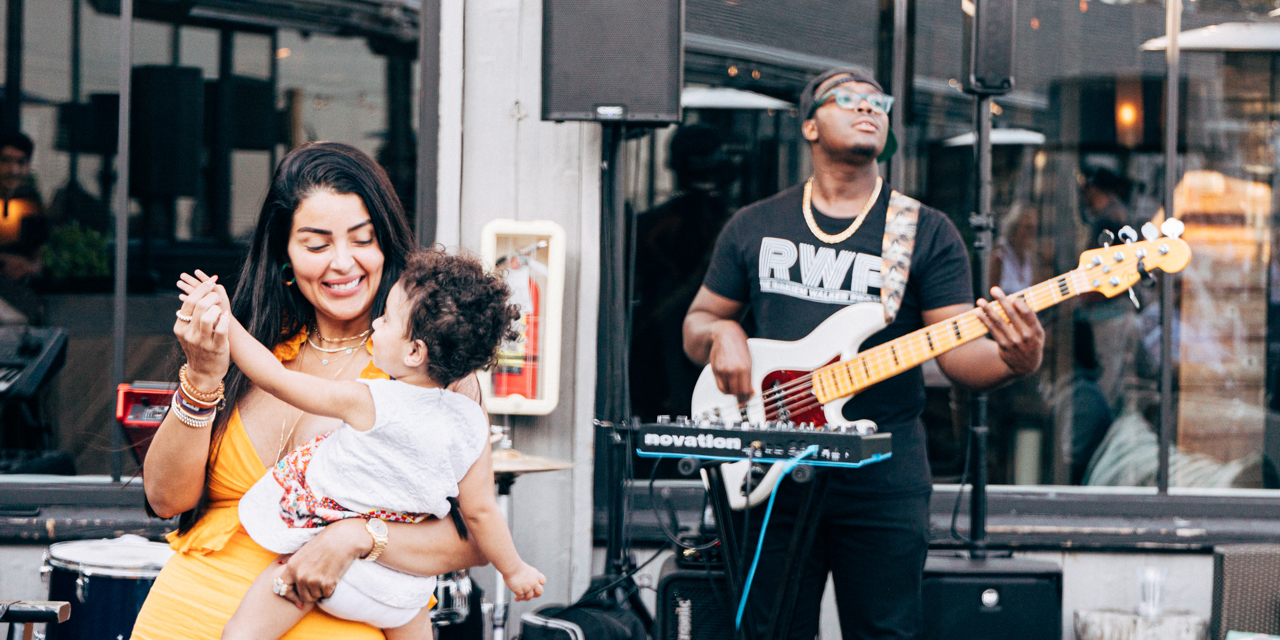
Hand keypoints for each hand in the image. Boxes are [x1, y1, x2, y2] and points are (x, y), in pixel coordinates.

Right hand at [174, 270, 231, 390]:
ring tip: (221, 308)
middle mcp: (189, 334)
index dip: (201, 288)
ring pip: (209, 316)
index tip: (211, 280)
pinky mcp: (216, 348)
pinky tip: (227, 316)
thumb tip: (199, 293)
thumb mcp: (189, 333)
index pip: (189, 302)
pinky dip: (226, 319)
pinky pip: (222, 328)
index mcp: (180, 327)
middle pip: (199, 305)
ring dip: (218, 307)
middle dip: (212, 295)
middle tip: (218, 295)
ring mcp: (202, 342)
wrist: (203, 373)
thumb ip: (191, 317)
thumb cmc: (199, 349)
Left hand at [277, 518, 371, 607]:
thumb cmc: (324, 542)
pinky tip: (333, 577)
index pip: (284, 588)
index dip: (291, 596)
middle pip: (303, 596)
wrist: (343, 539)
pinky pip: (327, 594)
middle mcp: (300, 575)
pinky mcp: (327, 583)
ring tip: (326, 577)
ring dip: (321, 591)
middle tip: (319, 583)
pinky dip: (331, 589)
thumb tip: (279, 562)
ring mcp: (313, 580)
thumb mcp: (302, 549)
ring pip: (316, 596)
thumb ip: (291, 559)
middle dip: (311, 593)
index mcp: (291, 567)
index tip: (298, 599)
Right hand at [504, 563, 545, 601]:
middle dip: (536, 594)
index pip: (543, 581)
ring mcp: (528, 588)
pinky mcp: (520, 591)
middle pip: (540, 592)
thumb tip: (525, 583)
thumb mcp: (526, 569)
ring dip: (525, 597)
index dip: (539, 584)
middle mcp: (534, 582)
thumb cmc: (515, 566)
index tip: (535, 585)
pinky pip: (521, 597)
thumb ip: (528, 577)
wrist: (511, 567)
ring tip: (520, 596)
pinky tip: (516, 598)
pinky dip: (518, 598)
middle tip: (531, 594)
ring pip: (529, 597)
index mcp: (536, 575)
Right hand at [708, 320, 752, 400]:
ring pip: (727, 391)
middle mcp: (733, 369)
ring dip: (732, 394)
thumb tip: (751, 391)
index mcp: (745, 367)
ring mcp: (723, 370)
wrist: (724, 333)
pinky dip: (724, 389)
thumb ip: (750, 377)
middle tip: (742, 400)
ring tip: (735, 392)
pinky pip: (720, 386)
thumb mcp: (749, 359)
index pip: (746, 390)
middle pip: (737, 392)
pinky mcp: (715, 370)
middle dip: (740, 398)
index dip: (747, 398)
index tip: (747, 400)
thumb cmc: (738, 344)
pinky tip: (728, 387)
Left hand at [974, 286, 1043, 376]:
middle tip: (994, 289)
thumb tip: (1014, 300)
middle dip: (1002, 300)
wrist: (1025, 366)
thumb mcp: (1037, 333)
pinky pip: (992, 330)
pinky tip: (978, 312)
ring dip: (988, 310)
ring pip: (999, 322)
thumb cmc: (1031, 343)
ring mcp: (1013, 341)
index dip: (1019, 304)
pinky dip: (984, 320)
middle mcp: (1025, 336)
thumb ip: (1029, 319)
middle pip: (1011, 314)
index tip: (1011, 297)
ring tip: (980, 301)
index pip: (1028, 313)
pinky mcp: (1003, 346)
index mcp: (1036, 331)